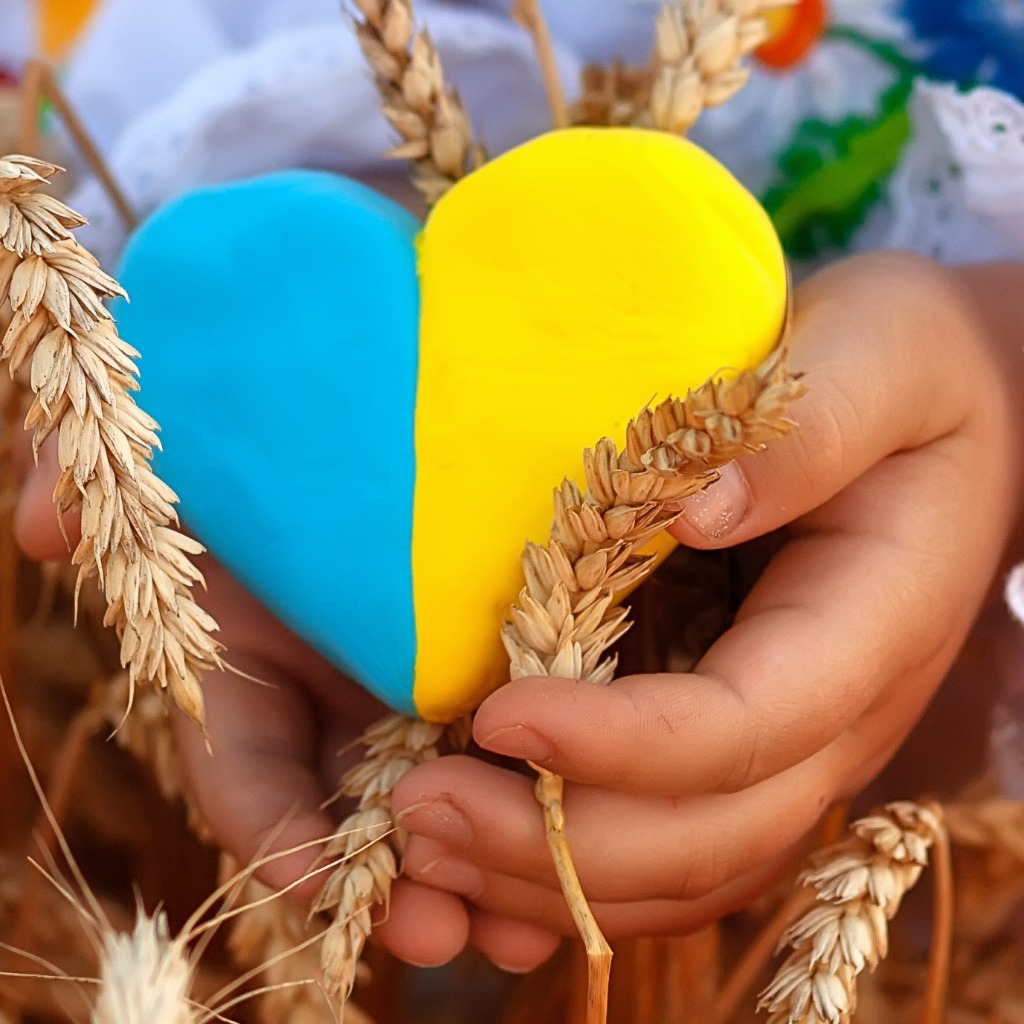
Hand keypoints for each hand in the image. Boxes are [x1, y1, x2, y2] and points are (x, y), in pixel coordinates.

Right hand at [14, 437, 556, 969]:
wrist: (349, 424)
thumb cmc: (251, 455)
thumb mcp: (172, 469)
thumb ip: (93, 488)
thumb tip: (43, 523)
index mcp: (248, 682)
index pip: (243, 775)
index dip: (271, 829)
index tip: (312, 875)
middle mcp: (329, 707)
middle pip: (357, 822)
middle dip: (393, 888)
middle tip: (434, 934)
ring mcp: (413, 697)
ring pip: (443, 806)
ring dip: (477, 873)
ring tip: (517, 933)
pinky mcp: (488, 669)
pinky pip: (513, 751)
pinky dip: (537, 800)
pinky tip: (578, 844)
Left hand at [384, 252, 1023, 968]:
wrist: (952, 418)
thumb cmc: (911, 368)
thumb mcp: (879, 358)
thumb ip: (804, 431)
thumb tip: (692, 508)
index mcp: (867, 628)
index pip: (742, 727)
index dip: (619, 745)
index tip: (499, 714)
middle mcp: (835, 717)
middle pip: (705, 837)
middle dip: (559, 843)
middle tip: (422, 809)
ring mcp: (791, 742)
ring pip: (682, 868)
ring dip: (551, 877)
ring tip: (427, 844)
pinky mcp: (744, 738)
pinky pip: (668, 844)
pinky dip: (575, 863)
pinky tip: (484, 846)